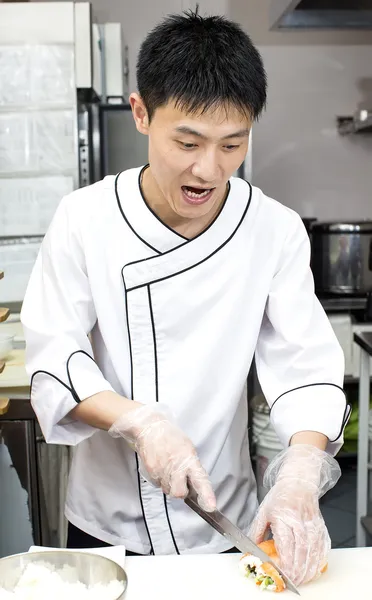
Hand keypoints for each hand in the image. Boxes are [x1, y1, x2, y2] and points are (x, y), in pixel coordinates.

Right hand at [108, 404, 215, 511]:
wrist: (150, 429)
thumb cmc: (172, 437)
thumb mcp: (187, 448)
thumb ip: (192, 465)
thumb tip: (195, 481)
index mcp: (189, 460)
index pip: (200, 479)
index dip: (206, 494)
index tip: (211, 507)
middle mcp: (176, 468)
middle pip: (179, 493)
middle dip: (181, 491)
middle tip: (180, 480)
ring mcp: (162, 471)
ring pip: (167, 490)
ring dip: (170, 484)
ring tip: (169, 469)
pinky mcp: (151, 473)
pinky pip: (158, 484)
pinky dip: (161, 480)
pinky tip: (161, 467)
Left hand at [249, 444, 340, 585]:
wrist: (298, 483)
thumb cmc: (280, 497)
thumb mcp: (263, 511)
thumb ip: (256, 531)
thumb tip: (251, 549)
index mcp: (283, 517)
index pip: (286, 544)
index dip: (285, 562)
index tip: (282, 573)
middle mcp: (299, 521)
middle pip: (301, 551)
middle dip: (297, 570)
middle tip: (291, 582)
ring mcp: (312, 525)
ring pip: (314, 551)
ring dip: (308, 569)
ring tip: (301, 579)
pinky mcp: (321, 527)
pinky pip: (323, 547)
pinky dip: (319, 560)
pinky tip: (314, 569)